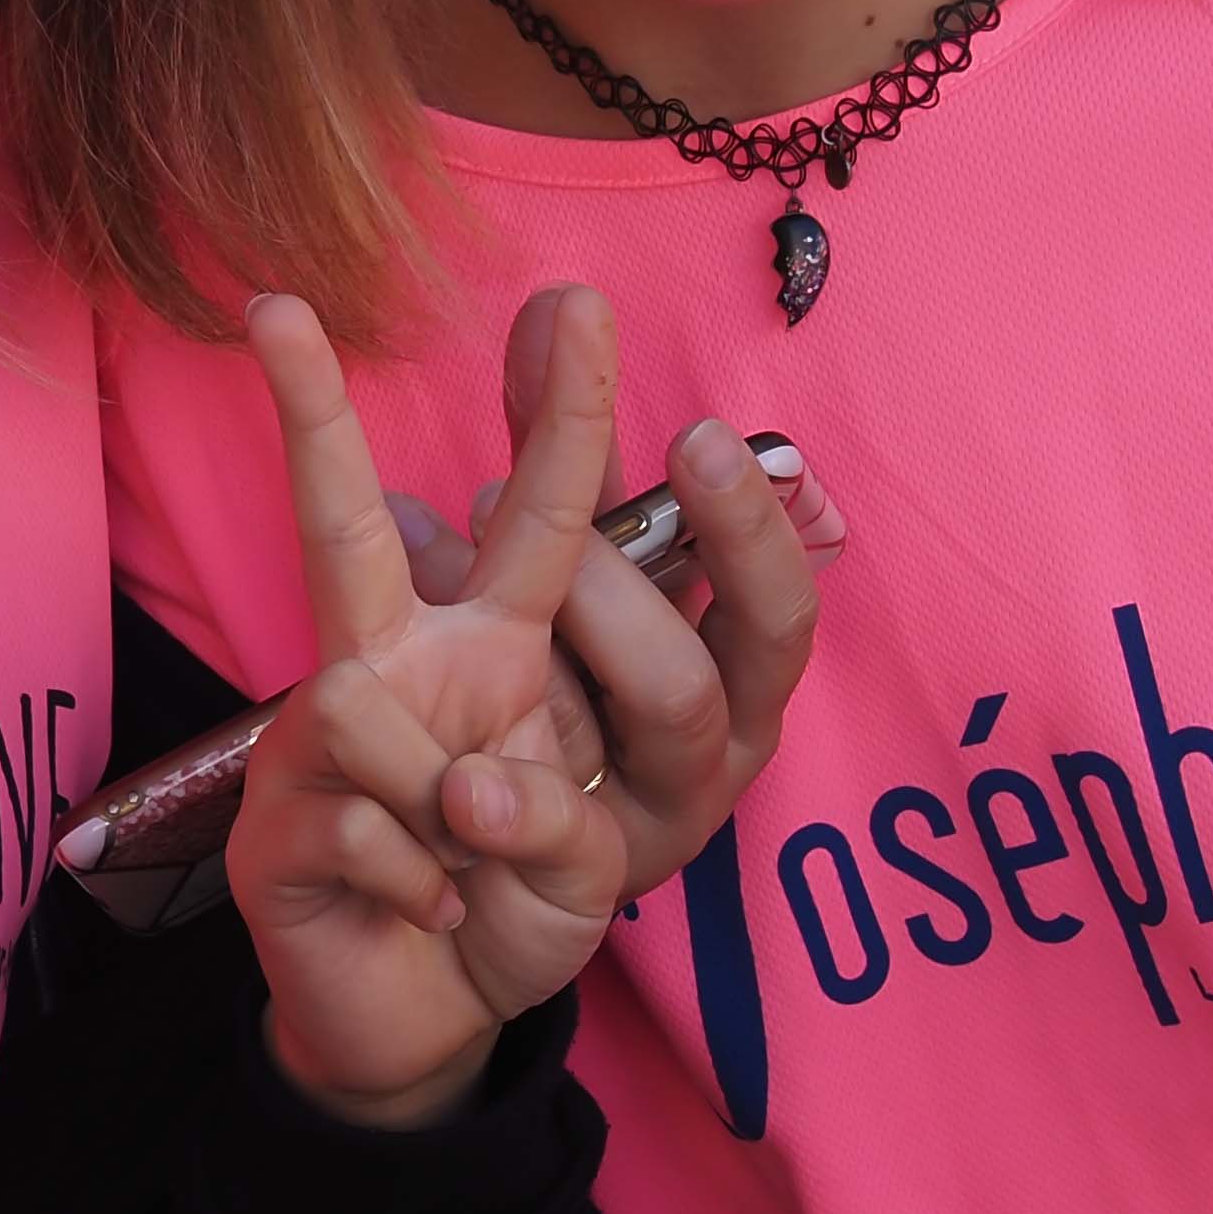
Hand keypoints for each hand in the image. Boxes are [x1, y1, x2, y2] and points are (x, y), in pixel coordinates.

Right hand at [230, 287, 647, 1129]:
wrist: (428, 1020)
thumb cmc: (508, 899)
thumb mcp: (586, 857)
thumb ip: (556, 813)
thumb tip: (455, 787)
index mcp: (488, 649)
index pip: (533, 519)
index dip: (557, 414)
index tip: (568, 299)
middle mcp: (395, 671)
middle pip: (346, 533)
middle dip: (312, 418)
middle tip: (274, 309)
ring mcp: (320, 747)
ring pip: (370, 714)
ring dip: (457, 816)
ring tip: (471, 873)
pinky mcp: (279, 831)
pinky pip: (370, 832)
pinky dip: (431, 894)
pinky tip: (429, 916)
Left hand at [383, 328, 835, 906]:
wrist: (442, 909)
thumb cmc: (516, 714)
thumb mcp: (534, 578)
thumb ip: (548, 454)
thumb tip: (551, 305)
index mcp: (718, 662)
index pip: (770, 577)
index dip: (757, 509)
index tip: (702, 430)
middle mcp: (713, 738)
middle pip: (762, 634)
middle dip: (718, 534)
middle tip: (651, 455)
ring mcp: (660, 814)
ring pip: (677, 704)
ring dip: (605, 620)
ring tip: (515, 556)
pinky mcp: (592, 888)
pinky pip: (577, 835)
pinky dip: (519, 802)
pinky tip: (464, 785)